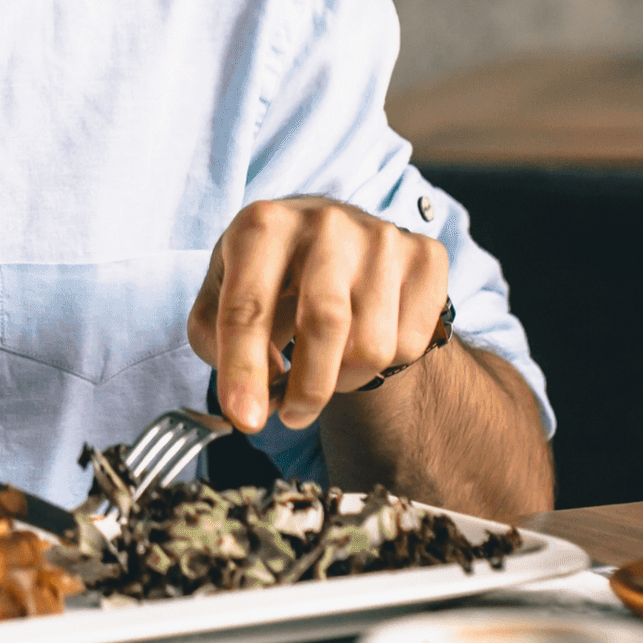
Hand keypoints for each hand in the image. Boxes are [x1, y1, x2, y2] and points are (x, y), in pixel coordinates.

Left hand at [188, 197, 452, 435]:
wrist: (334, 239)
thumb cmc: (270, 276)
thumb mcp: (220, 295)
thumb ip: (218, 341)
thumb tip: (266, 382)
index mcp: (263, 226)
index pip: (249, 307)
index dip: (244, 370)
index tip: (246, 419)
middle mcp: (325, 223)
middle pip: (324, 324)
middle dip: (307, 388)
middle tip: (292, 415)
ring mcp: (382, 237)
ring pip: (371, 346)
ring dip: (343, 380)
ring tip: (326, 364)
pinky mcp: (425, 258)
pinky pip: (410, 343)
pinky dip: (384, 365)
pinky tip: (362, 341)